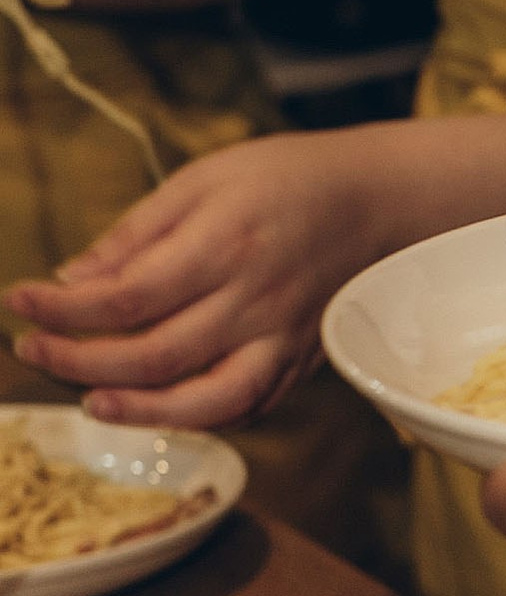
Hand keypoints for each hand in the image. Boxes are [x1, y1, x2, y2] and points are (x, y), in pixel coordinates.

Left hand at [9, 127, 410, 423]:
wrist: (379, 199)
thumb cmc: (286, 178)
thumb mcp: (203, 179)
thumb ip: (137, 233)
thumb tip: (71, 278)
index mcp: (225, 244)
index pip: (126, 295)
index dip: (62, 309)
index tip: (20, 301)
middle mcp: (254, 300)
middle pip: (153, 355)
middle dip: (79, 360)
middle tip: (31, 350)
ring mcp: (281, 338)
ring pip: (204, 399)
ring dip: (139, 412)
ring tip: (91, 403)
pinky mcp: (298, 361)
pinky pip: (245, 406)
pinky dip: (198, 418)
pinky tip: (159, 409)